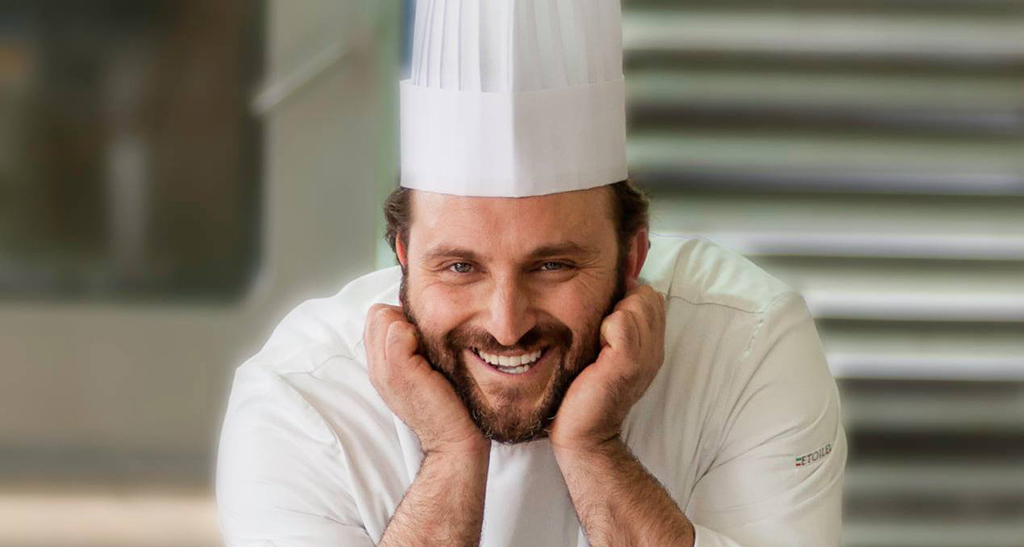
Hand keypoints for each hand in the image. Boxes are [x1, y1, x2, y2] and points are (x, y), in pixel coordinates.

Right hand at [364, 304, 488, 455]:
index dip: (401, 318)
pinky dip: (417, 333)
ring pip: (383, 316)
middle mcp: (377, 368)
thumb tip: (421, 317)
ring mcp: (383, 370)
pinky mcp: (398, 371)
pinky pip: (397, 330)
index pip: (376, 318)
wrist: (454, 439)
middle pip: (376, 313)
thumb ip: (414, 346)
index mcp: (381, 366)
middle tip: (426, 343)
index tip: (423, 338)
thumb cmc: (449, 404)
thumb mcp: (425, 370)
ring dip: (411, 324)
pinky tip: (432, 354)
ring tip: (429, 350)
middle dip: (403, 317)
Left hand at [549, 282, 666, 454]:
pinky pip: (621, 322)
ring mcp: (645, 356)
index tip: (607, 316)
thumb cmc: (586, 390)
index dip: (628, 296)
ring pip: (636, 304)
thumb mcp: (607, 353)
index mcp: (651, 346)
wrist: (584, 432)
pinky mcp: (627, 363)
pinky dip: (606, 325)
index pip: (653, 297)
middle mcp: (654, 350)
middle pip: (648, 296)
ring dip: (612, 313)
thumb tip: (618, 290)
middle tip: (602, 330)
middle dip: (622, 301)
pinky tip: (596, 345)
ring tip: (599, 340)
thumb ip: (618, 326)